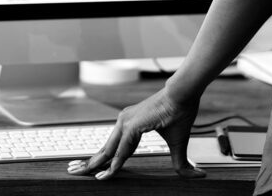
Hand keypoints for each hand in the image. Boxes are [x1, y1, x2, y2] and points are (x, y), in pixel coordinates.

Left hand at [66, 87, 204, 179]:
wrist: (184, 95)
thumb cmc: (180, 113)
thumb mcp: (178, 144)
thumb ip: (180, 162)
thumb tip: (197, 176)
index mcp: (131, 125)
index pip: (113, 148)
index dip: (103, 161)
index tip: (93, 172)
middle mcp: (125, 122)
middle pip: (104, 149)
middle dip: (89, 162)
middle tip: (73, 172)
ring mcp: (126, 122)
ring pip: (108, 149)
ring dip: (95, 164)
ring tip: (82, 174)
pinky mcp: (132, 124)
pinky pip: (121, 148)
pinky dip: (115, 162)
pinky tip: (108, 174)